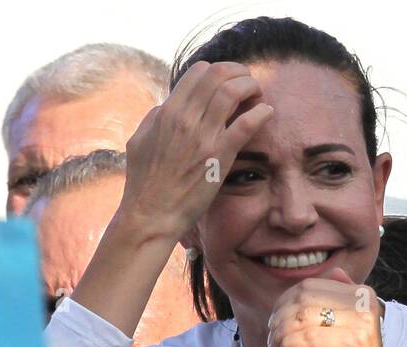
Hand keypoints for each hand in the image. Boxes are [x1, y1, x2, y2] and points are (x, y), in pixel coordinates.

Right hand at [119, 61, 273, 241]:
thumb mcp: (139, 141)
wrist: (151, 215)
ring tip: (257, 96)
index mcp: (167, 112)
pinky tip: (267, 113)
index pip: (199, 71)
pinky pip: (246, 124)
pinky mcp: (219, 157)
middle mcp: (185, 119)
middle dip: (239, 72)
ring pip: (233, 91)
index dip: (217, 71)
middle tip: (248, 84)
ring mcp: (203, 137)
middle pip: (219, 74)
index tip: (226, 83)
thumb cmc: (144, 183)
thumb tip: (168, 105)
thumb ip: (155, 118)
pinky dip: (261, 113)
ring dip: (251, 87)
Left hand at [264, 266, 396, 346]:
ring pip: (303, 319)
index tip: (274, 322)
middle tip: (271, 340)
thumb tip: (312, 283)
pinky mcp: (353, 345)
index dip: (284, 302)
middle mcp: (364, 304)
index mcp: (363, 294)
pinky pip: (308, 338)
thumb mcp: (346, 327)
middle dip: (280, 320)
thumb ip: (334, 302)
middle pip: (304, 300)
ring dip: (281, 336)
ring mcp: (361, 324)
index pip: (311, 285)